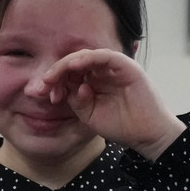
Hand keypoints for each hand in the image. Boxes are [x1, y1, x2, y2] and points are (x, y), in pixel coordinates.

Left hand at [42, 49, 183, 158]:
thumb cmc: (121, 125)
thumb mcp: (89, 115)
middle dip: (56, 72)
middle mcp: (102, 71)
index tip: (43, 94)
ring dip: (67, 64)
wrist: (146, 134)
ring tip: (53, 75)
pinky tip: (73, 66)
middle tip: (44, 84)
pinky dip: (87, 58)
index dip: (54, 81)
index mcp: (93, 81)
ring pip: (86, 56)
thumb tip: (71, 87)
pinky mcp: (125, 65)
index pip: (69, 74)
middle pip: (74, 63)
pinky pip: (103, 56)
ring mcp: (114, 67)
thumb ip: (77, 101)